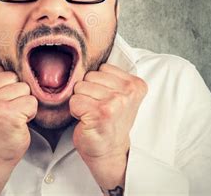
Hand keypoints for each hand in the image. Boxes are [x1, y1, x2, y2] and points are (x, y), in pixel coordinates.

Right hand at [0, 66, 37, 195]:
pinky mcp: (8, 114)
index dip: (3, 86)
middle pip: (12, 76)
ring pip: (24, 88)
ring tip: (10, 117)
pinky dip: (30, 113)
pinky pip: (32, 101)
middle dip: (14, 93)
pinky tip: (17, 123)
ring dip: (22, 103)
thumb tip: (15, 60)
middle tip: (4, 112)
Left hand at [69, 63, 147, 192]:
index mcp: (136, 84)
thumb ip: (112, 77)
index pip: (102, 68)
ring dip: (81, 102)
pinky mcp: (100, 113)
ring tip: (92, 114)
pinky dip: (75, 111)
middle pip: (89, 76)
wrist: (109, 151)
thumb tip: (89, 58)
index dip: (98, 84)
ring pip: (80, 87)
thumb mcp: (121, 95)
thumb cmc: (110, 122)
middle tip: (98, 109)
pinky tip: (86, 120)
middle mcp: (128, 93)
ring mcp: (115, 103)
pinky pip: (74, 100)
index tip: (106, 100)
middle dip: (88, 92)